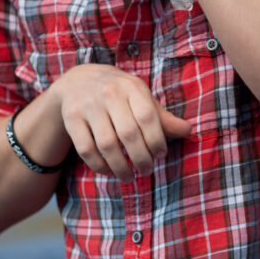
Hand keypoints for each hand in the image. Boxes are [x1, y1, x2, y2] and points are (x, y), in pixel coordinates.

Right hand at [51, 64, 190, 182]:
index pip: (148, 117)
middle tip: (147, 170)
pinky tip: (109, 171)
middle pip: (128, 134)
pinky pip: (86, 149)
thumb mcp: (140, 97)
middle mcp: (109, 93)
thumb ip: (162, 117)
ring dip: (120, 167)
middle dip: (141, 158)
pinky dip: (99, 166)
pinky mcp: (71, 118)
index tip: (160, 155)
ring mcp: (88, 106)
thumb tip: (188, 131)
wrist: (78, 81)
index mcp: (131, 86)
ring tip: (129, 177)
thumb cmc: (119, 93)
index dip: (157, 141)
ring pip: (107, 145)